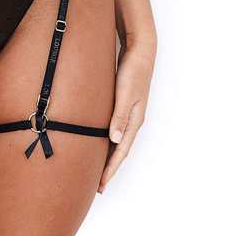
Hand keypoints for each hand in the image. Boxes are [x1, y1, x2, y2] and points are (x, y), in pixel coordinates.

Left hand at [98, 37, 155, 192]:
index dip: (111, 169)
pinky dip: (106, 139)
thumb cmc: (133, 71)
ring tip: (97, 167)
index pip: (121, 151)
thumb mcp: (126, 93)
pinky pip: (113, 128)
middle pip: (120, 150)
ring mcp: (128, 112)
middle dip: (109, 167)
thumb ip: (120, 116)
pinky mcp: (121, 103)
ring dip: (108, 155)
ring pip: (116, 140)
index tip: (101, 184)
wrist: (140, 51)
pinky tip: (98, 140)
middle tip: (97, 184)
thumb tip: (114, 140)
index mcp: (134, 120)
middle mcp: (132, 120)